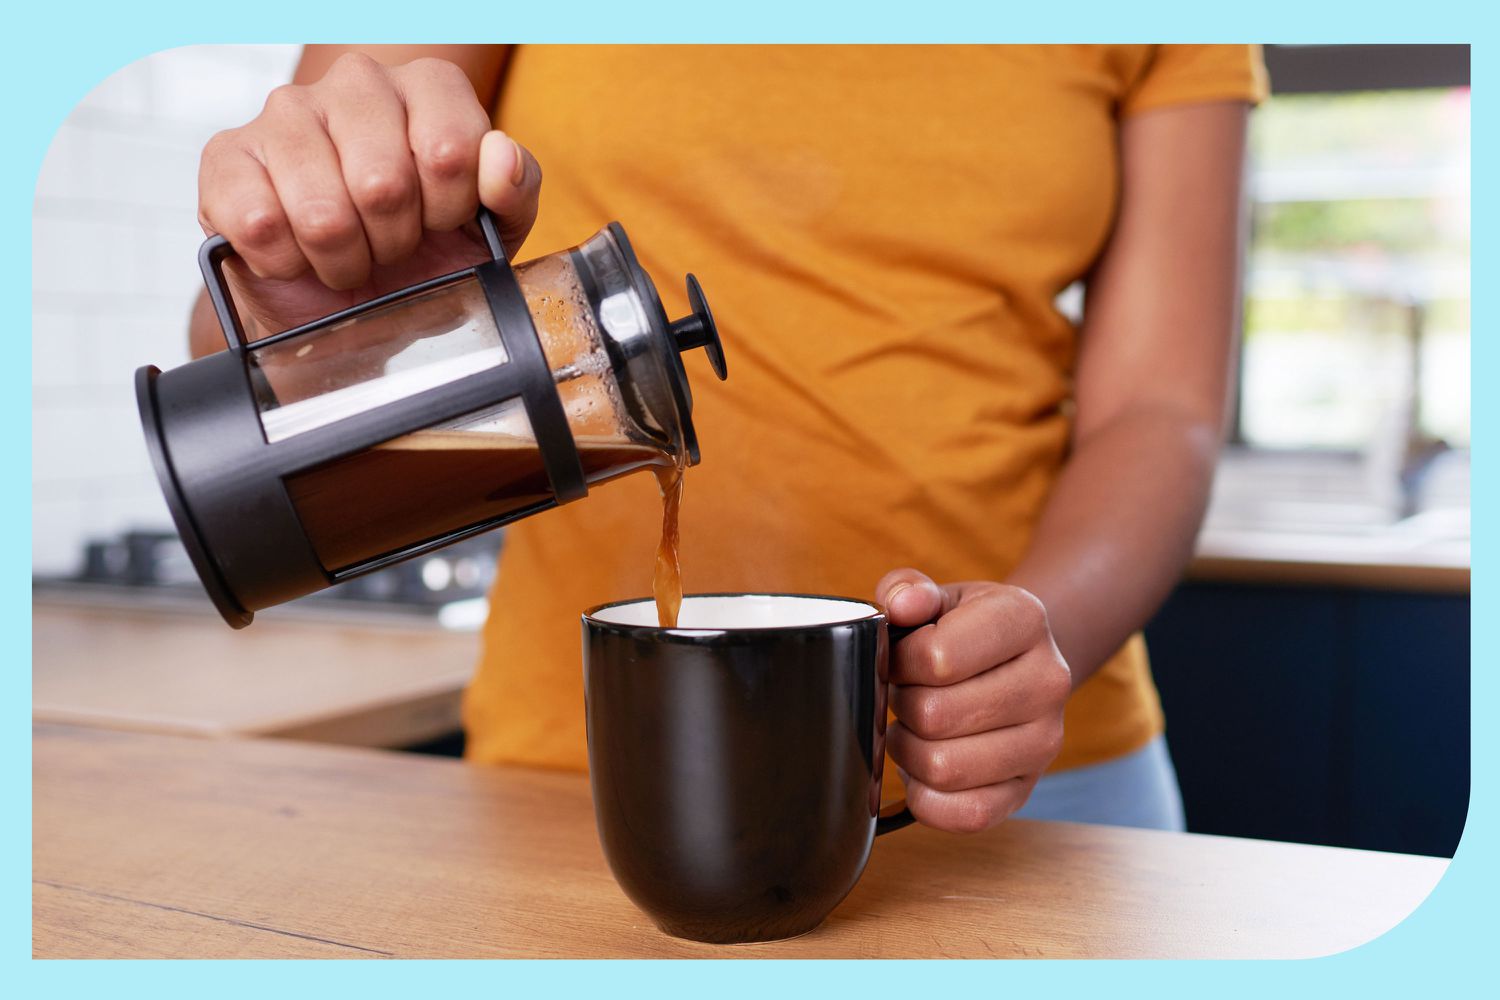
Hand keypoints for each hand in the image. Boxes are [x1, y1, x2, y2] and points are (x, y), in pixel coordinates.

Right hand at [197, 52, 541, 332]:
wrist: (350, 301)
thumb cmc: (424, 253)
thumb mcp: (492, 229)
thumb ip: (516, 190)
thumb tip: (501, 156)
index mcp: (430, 88)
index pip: (451, 149)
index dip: (448, 211)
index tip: (440, 223)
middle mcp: (357, 83)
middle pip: (383, 182)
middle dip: (393, 241)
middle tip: (390, 246)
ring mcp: (287, 113)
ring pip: (322, 211)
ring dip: (342, 258)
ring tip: (348, 253)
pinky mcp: (227, 156)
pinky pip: (260, 225)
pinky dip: (288, 264)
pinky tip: (299, 254)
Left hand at [876, 569, 1070, 832]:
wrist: (1017, 663)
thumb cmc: (964, 629)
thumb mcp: (939, 596)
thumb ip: (908, 590)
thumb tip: (900, 605)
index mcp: (1024, 619)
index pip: (936, 657)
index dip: (899, 662)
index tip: (901, 658)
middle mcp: (1047, 681)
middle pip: (935, 716)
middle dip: (901, 706)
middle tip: (905, 694)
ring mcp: (1045, 741)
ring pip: (944, 768)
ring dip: (908, 751)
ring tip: (913, 728)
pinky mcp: (1027, 789)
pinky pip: (965, 814)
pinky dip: (927, 798)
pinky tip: (923, 769)